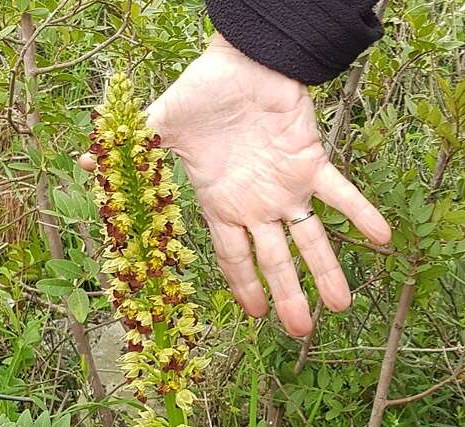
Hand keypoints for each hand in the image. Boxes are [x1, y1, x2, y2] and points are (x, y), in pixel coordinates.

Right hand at [80, 34, 390, 336]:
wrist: (240, 58)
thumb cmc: (201, 95)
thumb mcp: (161, 129)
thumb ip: (134, 155)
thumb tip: (83, 162)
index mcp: (223, 206)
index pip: (234, 258)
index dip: (244, 287)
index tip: (253, 317)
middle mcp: (258, 207)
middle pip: (275, 262)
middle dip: (287, 296)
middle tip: (300, 330)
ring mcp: (287, 188)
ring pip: (310, 239)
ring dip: (327, 271)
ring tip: (342, 305)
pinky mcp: (312, 163)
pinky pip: (342, 193)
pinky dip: (361, 213)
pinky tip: (382, 239)